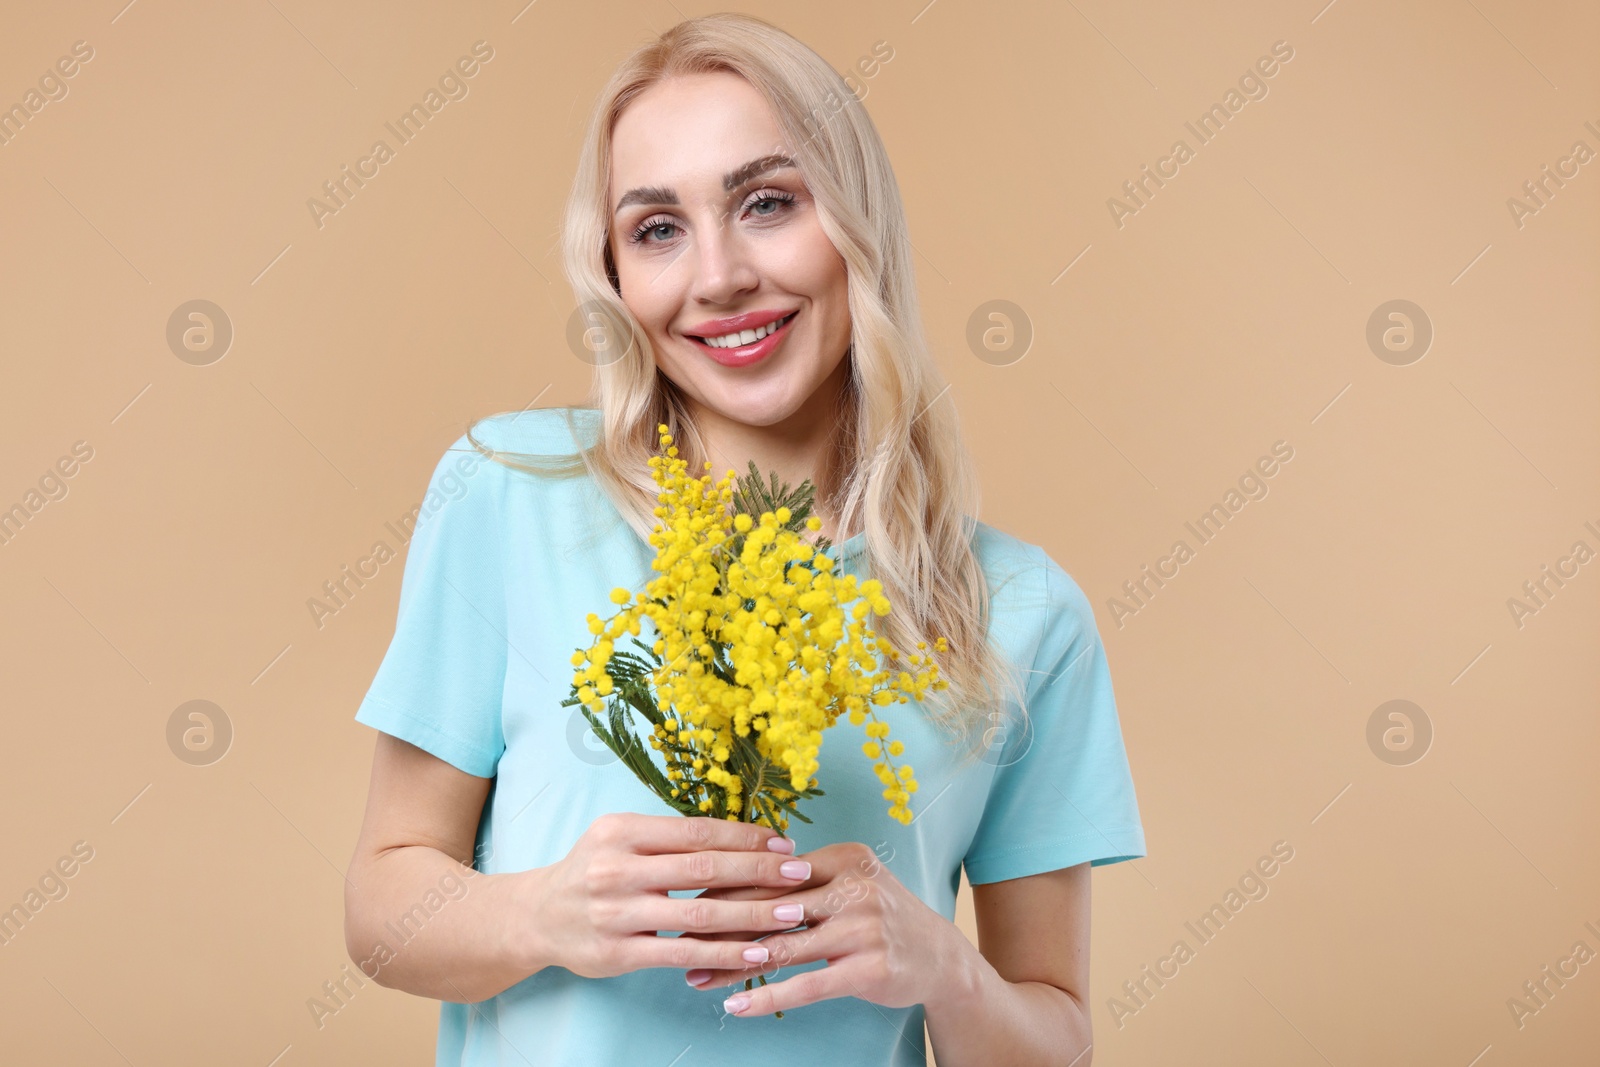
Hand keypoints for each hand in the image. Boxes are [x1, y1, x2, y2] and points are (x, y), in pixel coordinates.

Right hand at [510, 812, 814, 980]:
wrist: (537, 916)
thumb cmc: (592, 871)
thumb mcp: (619, 839)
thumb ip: (669, 838)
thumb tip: (740, 836)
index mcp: (622, 832)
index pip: (697, 832)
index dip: (745, 837)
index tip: (784, 843)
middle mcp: (616, 869)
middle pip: (703, 868)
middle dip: (759, 871)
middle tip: (801, 873)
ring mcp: (616, 913)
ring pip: (698, 914)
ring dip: (752, 915)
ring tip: (792, 914)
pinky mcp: (618, 953)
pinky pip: (683, 954)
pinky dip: (724, 954)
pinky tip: (756, 952)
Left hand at [677, 841, 960, 1016]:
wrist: (939, 956)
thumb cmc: (877, 917)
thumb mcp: (846, 884)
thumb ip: (799, 882)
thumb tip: (728, 885)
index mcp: (842, 858)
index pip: (771, 872)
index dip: (725, 888)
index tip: (686, 904)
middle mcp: (854, 887)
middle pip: (772, 908)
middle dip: (720, 927)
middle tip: (679, 942)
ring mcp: (864, 928)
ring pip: (782, 947)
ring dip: (732, 965)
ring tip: (695, 977)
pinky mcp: (868, 968)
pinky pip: (806, 985)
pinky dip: (766, 997)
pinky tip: (735, 1006)